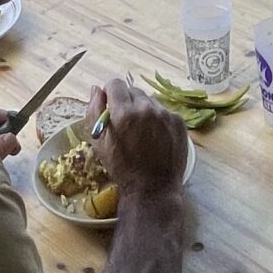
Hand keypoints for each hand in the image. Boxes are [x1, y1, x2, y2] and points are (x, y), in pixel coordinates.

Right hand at [92, 76, 187, 194]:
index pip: (115, 83)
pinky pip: (164, 111)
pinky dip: (158, 119)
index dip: (110, 94)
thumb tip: (96, 89)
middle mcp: (146, 108)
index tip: (111, 106)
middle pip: (133, 91)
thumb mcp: (99, 143)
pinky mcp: (179, 121)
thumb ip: (94, 111)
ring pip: (149, 100)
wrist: (152, 188)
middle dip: (127, 102)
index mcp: (124, 112)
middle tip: (127, 123)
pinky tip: (156, 137)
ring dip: (143, 110)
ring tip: (142, 132)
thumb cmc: (121, 168)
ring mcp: (165, 114)